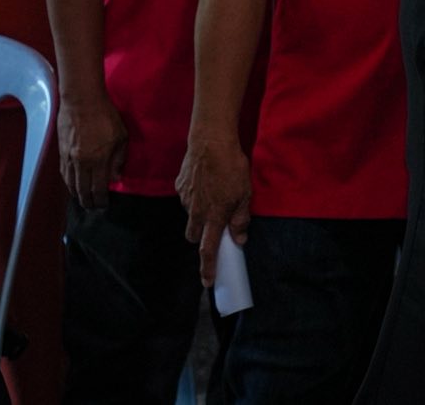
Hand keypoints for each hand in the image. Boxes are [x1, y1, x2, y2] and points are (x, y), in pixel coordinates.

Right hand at [58, 94, 127, 209]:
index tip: (104, 206)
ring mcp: (69, 158)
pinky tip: (72, 185)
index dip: (101, 200)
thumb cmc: (106, 116)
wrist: (81, 101)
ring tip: (83, 200)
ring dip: (77, 195)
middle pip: (82, 190)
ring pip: (71, 184)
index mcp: (98, 160)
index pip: (98, 188)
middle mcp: (81, 163)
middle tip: (93, 208)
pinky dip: (68, 183)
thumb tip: (115, 179)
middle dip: (88, 202)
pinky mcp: (61, 152)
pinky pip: (64, 173)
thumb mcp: (121, 136)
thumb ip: (118, 159)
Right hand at [178, 133, 252, 286]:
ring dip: (200, 213)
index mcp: (214, 216)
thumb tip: (239, 239)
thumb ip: (241, 219)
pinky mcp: (179, 186)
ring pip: (190, 215)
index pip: (208, 250)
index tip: (207, 281)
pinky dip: (196, 196)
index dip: (208, 268)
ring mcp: (185, 199)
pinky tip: (206, 182)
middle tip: (214, 226)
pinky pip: (187, 198)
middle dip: (202, 236)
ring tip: (214, 194)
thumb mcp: (245, 194)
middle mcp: (195, 212)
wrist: (211, 141)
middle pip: (193, 236)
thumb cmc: (232, 167)